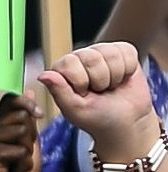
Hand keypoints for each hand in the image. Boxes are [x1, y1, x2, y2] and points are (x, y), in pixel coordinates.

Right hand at [0, 91, 41, 171]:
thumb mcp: (30, 138)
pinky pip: (18, 150)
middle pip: (19, 114)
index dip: (26, 102)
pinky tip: (13, 169)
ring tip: (18, 160)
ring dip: (27, 149)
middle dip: (30, 133)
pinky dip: (23, 162)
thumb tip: (28, 90)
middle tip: (23, 150)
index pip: (10, 99)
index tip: (38, 115)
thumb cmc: (22, 167)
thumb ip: (28, 117)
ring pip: (21, 131)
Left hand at [38, 42, 159, 157]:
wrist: (127, 120)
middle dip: (100, 80)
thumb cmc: (97, 118)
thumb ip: (59, 92)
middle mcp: (79, 58)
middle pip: (91, 57)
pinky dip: (128, 69)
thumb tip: (42, 75)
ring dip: (115, 76)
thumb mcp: (75, 110)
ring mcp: (100, 53)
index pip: (68, 62)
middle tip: (99, 92)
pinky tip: (122, 78)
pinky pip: (127, 51)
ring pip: (110, 53)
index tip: (83, 95)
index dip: (80, 81)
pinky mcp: (121, 51)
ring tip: (110, 87)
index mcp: (62, 71)